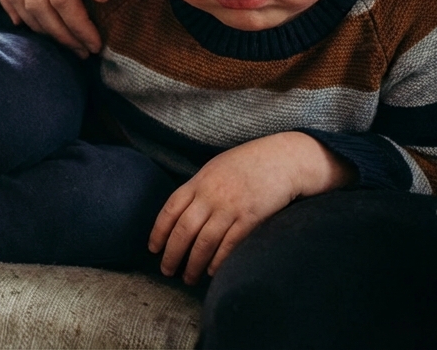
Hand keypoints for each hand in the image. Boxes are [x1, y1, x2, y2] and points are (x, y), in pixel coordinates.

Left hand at [148, 132, 355, 283]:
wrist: (283, 159)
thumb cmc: (248, 164)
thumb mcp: (216, 168)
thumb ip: (199, 188)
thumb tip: (182, 212)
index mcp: (198, 181)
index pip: (170, 209)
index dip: (158, 232)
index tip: (153, 249)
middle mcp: (211, 195)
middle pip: (183, 230)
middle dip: (172, 254)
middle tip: (167, 271)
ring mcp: (230, 207)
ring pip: (204, 242)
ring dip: (193, 264)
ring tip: (189, 278)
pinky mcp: (251, 217)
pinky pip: (230, 245)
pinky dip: (218, 261)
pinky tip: (212, 272)